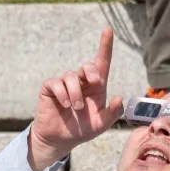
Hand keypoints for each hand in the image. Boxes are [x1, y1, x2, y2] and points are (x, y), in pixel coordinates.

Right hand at [27, 27, 123, 170]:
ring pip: (71, 76)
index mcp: (96, 88)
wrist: (60, 140)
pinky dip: (63, 94)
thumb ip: (112, 113)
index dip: (105, 46)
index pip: (101, 63)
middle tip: (95, 83)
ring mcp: (65, 84)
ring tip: (76, 108)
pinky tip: (65, 105)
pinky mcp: (50, 88)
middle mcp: (81, 82)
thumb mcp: (101, 125)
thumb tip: (119, 97)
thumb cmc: (81, 130)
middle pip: (87, 66)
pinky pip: (56, 83)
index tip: (108, 30)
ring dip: (75, 93)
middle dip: (91, 71)